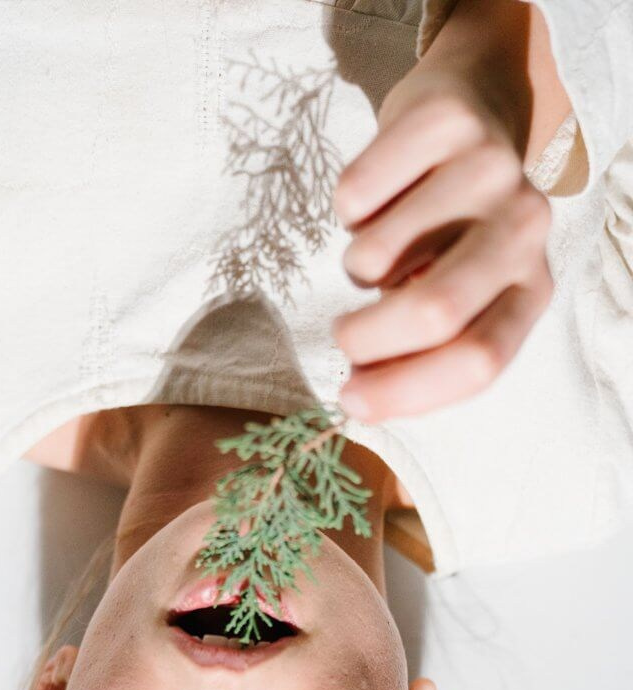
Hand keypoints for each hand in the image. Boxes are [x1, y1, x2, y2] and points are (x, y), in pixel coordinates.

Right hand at [330, 75, 553, 422]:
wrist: (474, 103)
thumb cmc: (449, 227)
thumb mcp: (456, 293)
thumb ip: (419, 350)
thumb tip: (357, 396)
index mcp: (532, 287)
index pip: (479, 360)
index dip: (407, 391)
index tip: (352, 401)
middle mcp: (527, 228)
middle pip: (433, 311)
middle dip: (367, 339)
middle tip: (342, 337)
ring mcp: (491, 169)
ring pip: (378, 254)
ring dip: (356, 267)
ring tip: (376, 247)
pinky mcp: (446, 119)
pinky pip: (355, 195)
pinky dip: (348, 210)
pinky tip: (376, 197)